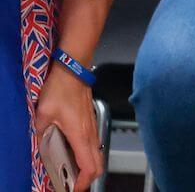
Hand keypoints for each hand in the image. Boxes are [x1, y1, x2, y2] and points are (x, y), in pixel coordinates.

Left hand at [34, 66, 100, 189]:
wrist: (74, 70)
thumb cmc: (60, 90)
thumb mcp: (43, 113)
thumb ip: (41, 131)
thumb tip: (39, 144)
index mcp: (80, 136)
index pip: (89, 167)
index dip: (82, 182)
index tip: (71, 189)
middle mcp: (90, 134)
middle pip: (98, 165)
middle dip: (87, 178)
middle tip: (70, 183)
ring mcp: (93, 127)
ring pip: (97, 155)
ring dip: (87, 167)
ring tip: (69, 171)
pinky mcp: (91, 122)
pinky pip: (93, 145)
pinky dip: (86, 156)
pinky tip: (71, 153)